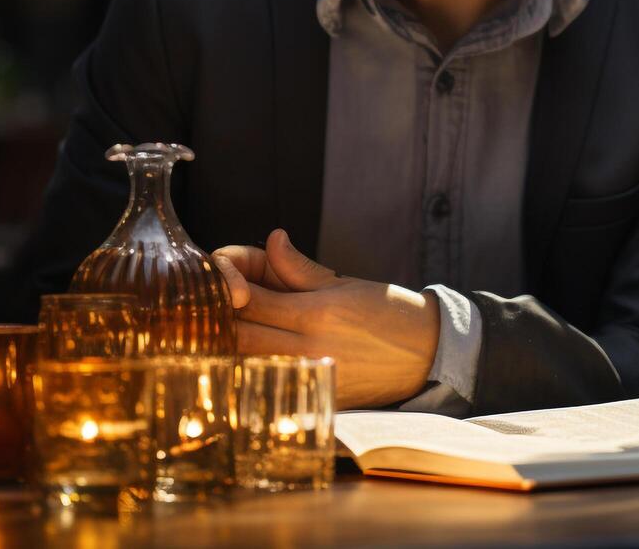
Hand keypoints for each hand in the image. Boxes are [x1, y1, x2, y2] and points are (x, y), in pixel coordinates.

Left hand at [211, 229, 440, 408]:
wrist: (429, 352)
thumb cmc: (388, 311)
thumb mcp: (344, 283)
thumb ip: (300, 268)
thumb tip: (271, 240)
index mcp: (316, 312)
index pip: (248, 300)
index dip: (223, 292)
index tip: (213, 288)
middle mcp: (311, 347)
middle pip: (240, 336)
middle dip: (220, 323)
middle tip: (208, 314)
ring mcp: (313, 377)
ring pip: (249, 365)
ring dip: (231, 351)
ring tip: (223, 338)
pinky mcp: (319, 399)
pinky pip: (273, 389)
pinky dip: (254, 377)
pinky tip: (248, 368)